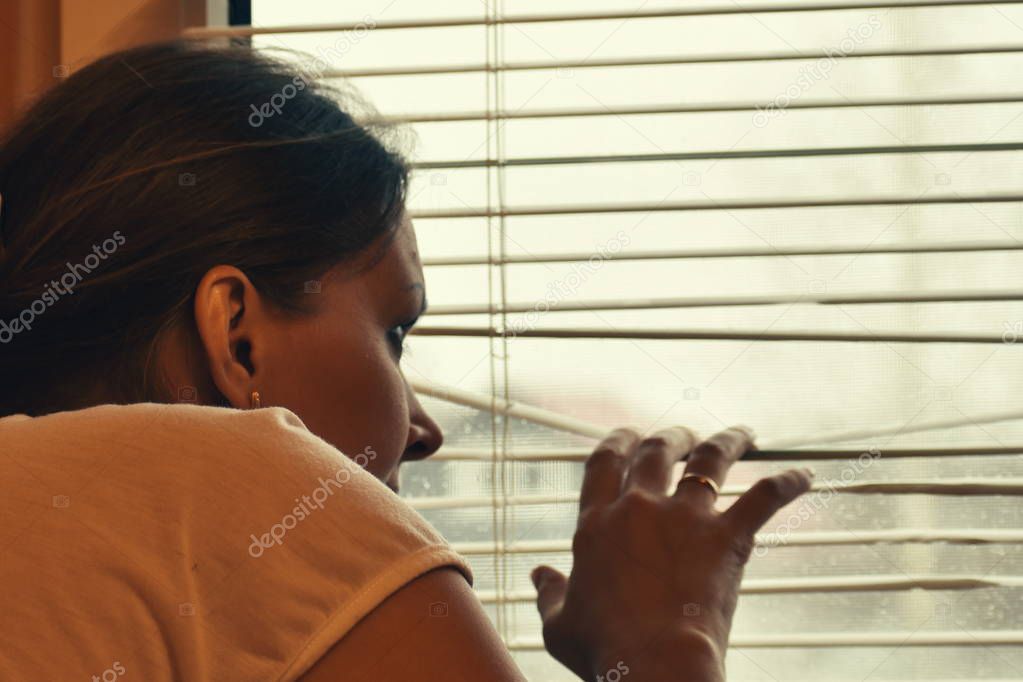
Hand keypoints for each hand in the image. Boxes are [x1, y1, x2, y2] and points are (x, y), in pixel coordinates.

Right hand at [531, 425, 812, 681]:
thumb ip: (550, 593)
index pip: (603, 463)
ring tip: (741, 434)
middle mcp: (639, 509)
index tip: (627, 434)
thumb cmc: (604, 651)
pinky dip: (789, 482)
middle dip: (670, 435)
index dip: (617, 441)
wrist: (654, 666)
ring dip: (725, 441)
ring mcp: (685, 519)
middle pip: (655, 450)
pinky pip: (764, 498)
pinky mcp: (727, 538)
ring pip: (708, 460)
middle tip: (682, 434)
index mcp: (596, 524)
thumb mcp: (560, 625)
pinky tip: (807, 474)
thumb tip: (539, 575)